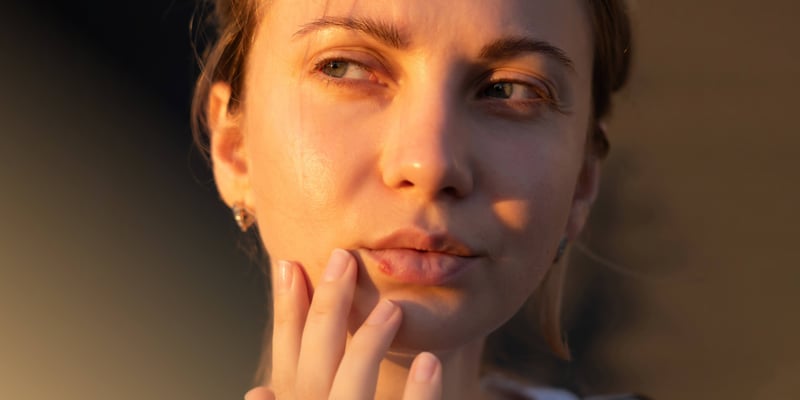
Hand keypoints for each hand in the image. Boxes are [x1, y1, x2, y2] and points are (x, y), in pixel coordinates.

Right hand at [245, 249, 441, 399]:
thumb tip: (256, 390)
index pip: (288, 357)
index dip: (286, 311)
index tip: (288, 263)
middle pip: (314, 363)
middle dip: (326, 308)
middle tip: (342, 258)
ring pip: (353, 387)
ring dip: (368, 343)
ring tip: (393, 307)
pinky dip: (420, 393)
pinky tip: (431, 361)